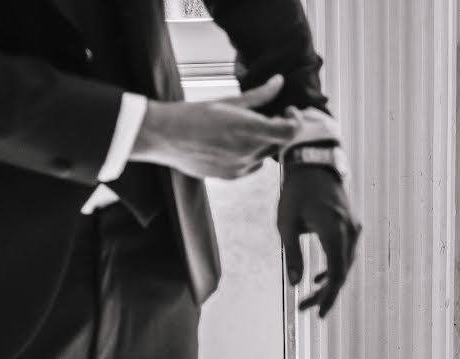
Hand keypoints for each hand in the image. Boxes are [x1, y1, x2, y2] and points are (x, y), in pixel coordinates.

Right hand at [130, 74, 299, 178]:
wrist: (164, 137)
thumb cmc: (194, 114)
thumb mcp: (228, 101)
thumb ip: (259, 95)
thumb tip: (279, 82)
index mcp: (248, 130)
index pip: (290, 131)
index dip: (295, 121)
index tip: (288, 111)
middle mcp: (248, 152)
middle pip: (280, 143)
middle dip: (279, 129)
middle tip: (270, 116)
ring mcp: (240, 168)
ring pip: (266, 155)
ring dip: (265, 142)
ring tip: (247, 129)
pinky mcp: (231, 177)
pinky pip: (253, 166)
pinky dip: (252, 154)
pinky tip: (235, 143)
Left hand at [279, 165, 360, 317]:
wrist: (315, 164)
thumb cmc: (296, 192)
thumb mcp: (286, 223)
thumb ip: (293, 254)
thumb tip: (295, 283)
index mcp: (333, 230)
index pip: (337, 272)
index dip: (329, 295)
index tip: (319, 313)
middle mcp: (349, 230)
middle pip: (342, 272)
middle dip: (325, 293)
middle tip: (306, 309)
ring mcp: (353, 227)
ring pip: (345, 264)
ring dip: (329, 282)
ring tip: (310, 298)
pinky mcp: (351, 225)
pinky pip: (346, 253)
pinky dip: (334, 268)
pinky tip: (319, 278)